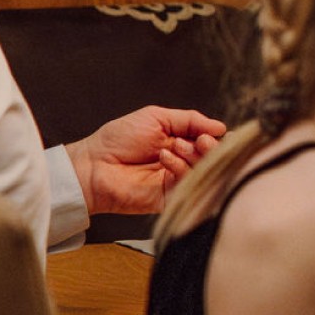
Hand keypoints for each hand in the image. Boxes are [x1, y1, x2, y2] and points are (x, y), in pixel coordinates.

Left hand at [66, 105, 226, 214]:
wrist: (94, 164)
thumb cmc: (118, 139)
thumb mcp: (157, 117)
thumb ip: (190, 120)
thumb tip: (220, 127)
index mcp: (181, 143)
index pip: (212, 142)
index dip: (218, 138)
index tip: (218, 133)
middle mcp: (183, 162)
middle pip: (213, 159)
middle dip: (211, 148)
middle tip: (202, 141)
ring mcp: (177, 181)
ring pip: (204, 172)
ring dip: (194, 156)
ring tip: (176, 147)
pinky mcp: (170, 197)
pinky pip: (187, 185)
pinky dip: (180, 168)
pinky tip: (165, 159)